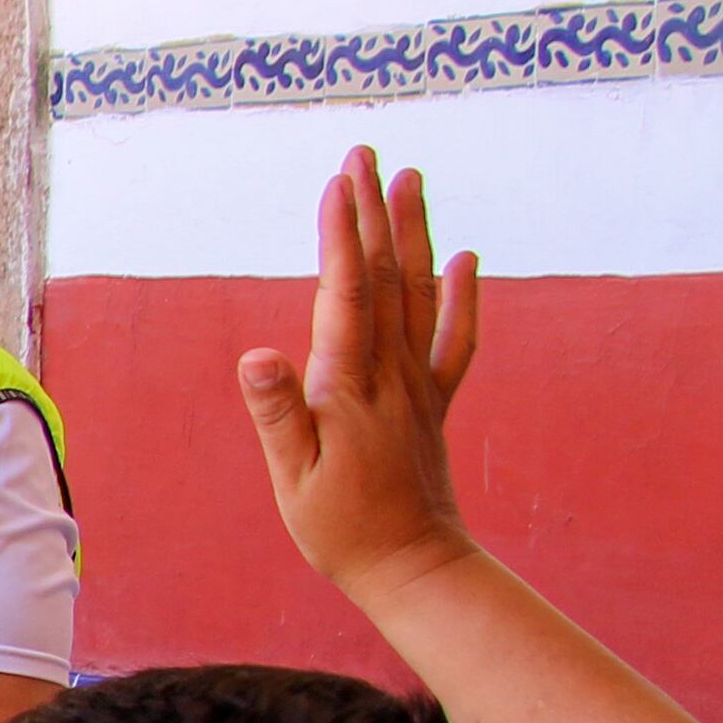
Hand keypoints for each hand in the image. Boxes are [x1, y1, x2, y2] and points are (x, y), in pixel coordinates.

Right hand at [242, 145, 484, 613]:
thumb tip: (256, 355)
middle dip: (373, 212)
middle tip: (366, 154)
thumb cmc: (341, 529)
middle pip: (384, 277)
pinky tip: (466, 259)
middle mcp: (391, 375)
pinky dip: (462, 296)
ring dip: (414, 233)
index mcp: (350, 387)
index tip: (338, 184)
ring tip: (410, 180)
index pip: (346, 295)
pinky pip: (453, 340)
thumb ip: (276, 413)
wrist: (413, 568)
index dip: (342, 236)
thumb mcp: (292, 477)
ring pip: (419, 294)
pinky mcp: (433, 404)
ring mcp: (418, 386)